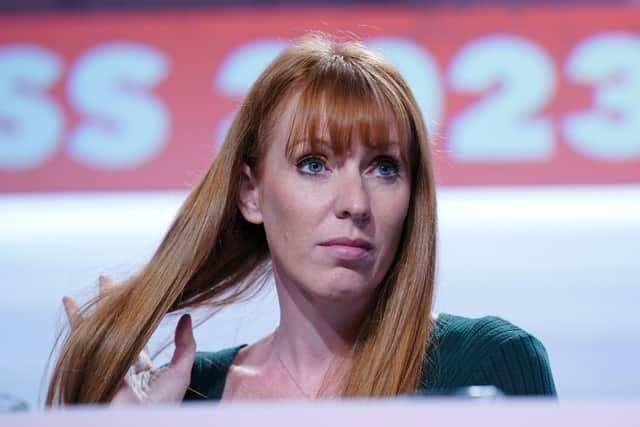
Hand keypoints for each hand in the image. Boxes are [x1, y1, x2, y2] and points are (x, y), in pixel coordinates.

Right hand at [62, 275, 196, 403]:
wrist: (137, 422)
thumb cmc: (161, 406)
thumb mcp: (180, 374)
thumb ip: (186, 346)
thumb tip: (186, 317)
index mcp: (143, 367)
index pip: (139, 332)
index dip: (137, 313)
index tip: (137, 291)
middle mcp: (122, 363)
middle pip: (115, 325)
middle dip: (110, 303)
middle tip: (106, 278)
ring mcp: (105, 364)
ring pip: (97, 329)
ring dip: (90, 308)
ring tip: (88, 286)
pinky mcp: (90, 366)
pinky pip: (82, 339)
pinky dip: (75, 322)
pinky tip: (71, 304)